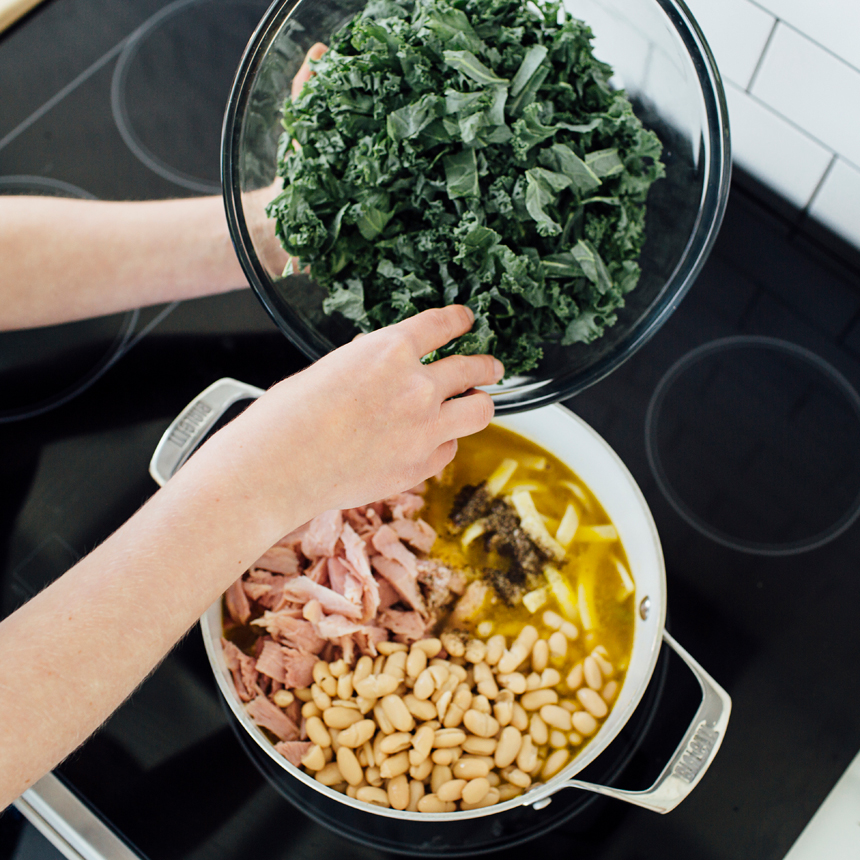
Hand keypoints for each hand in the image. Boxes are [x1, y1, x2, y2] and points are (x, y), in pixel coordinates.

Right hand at [203, 305, 502, 528]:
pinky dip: (443, 444)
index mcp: (389, 351)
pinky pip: (449, 450)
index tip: (466, 320)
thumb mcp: (330, 369)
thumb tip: (380, 364)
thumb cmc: (288, 418)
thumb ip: (368, 364)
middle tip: (491, 366)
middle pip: (472, 368)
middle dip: (486, 365)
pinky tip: (433, 443)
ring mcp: (424, 429)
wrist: (279, 468)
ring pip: (479, 410)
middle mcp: (417, 387)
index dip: (459, 321)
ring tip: (477, 403)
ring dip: (479, 403)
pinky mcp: (420, 466)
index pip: (441, 326)